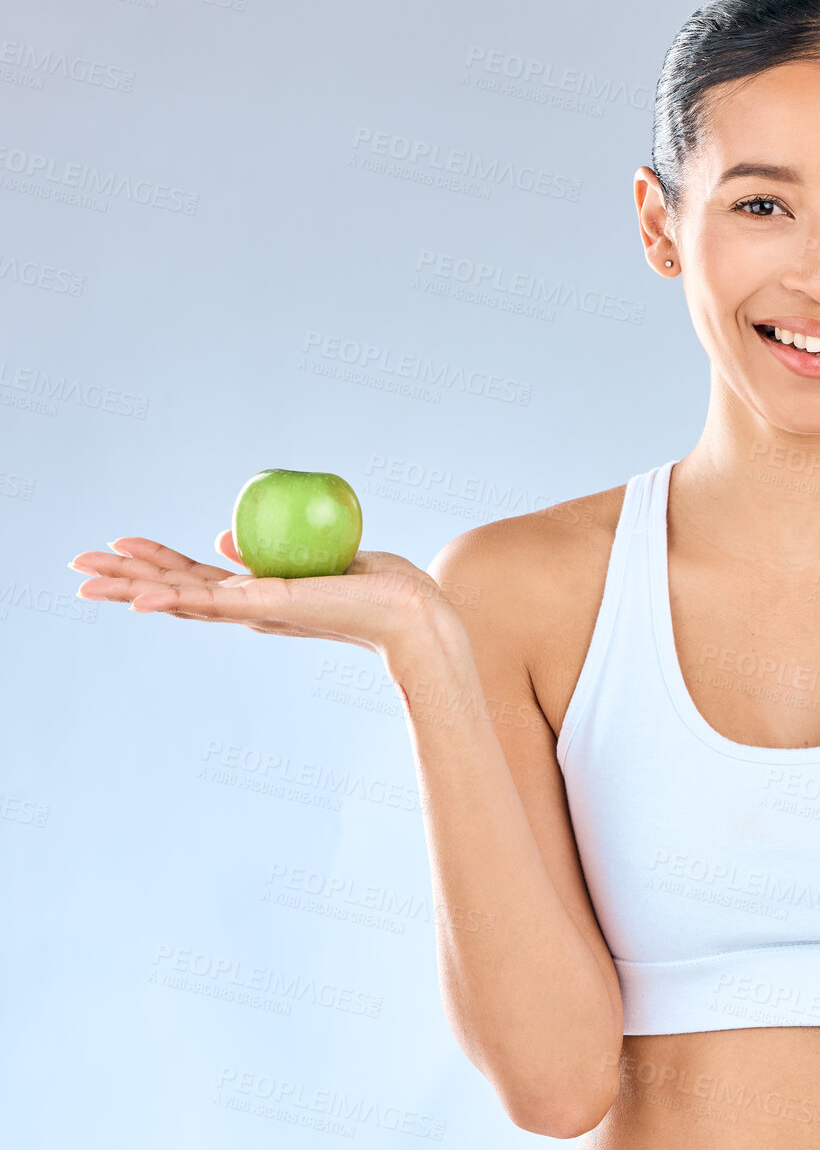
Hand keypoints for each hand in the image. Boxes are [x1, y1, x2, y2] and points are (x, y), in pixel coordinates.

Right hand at [68, 530, 452, 654]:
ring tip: (86, 580)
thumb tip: (225, 537)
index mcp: (259, 596)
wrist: (412, 613)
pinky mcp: (268, 607)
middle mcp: (250, 608)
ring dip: (131, 589)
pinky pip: (211, 603)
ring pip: (180, 599)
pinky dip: (171, 602)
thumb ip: (264, 555)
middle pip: (174, 592)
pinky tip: (137, 601)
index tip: (119, 547)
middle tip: (77, 566)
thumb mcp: (313, 562)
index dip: (155, 566)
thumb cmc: (377, 587)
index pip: (195, 580)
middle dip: (124, 579)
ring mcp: (255, 611)